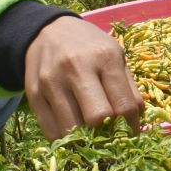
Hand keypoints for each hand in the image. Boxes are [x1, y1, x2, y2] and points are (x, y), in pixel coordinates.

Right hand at [24, 17, 145, 139]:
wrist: (48, 31)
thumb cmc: (89, 47)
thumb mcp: (116, 56)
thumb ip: (129, 89)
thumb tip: (137, 124)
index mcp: (104, 58)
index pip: (123, 105)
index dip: (131, 127)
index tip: (130, 133)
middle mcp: (76, 69)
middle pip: (97, 118)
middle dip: (107, 133)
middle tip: (110, 135)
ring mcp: (52, 82)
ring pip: (72, 130)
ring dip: (86, 140)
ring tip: (92, 136)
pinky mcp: (34, 95)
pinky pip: (51, 132)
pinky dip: (66, 140)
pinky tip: (73, 133)